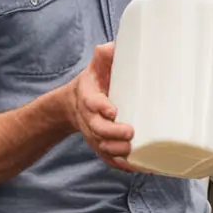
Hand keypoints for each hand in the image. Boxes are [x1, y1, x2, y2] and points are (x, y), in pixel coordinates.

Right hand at [71, 43, 136, 170]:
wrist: (74, 104)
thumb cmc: (93, 83)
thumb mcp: (96, 66)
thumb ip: (104, 56)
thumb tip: (114, 46)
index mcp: (89, 98)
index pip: (93, 104)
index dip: (101, 108)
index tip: (113, 110)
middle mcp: (90, 119)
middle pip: (99, 130)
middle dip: (113, 134)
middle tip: (130, 133)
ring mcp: (95, 135)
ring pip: (104, 148)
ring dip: (117, 152)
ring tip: (133, 152)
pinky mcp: (101, 146)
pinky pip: (109, 159)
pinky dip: (121, 165)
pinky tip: (138, 167)